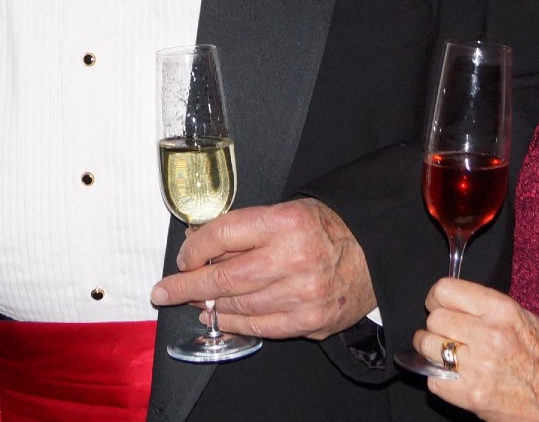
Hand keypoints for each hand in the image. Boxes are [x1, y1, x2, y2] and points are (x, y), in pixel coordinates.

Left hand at [149, 199, 374, 339]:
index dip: (194, 249)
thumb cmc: (324, 229)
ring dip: (209, 307)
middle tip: (163, 291)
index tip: (182, 258)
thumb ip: (243, 229)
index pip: (222, 235)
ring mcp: (304, 295)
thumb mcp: (285, 211)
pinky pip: (261, 327)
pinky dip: (234, 324)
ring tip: (193, 302)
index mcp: (286, 222)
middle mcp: (295, 259)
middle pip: (224, 278)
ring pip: (239, 306)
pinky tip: (219, 319)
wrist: (375, 252)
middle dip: (186, 287)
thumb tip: (197, 248)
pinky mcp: (312, 322)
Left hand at [411, 278, 538, 421]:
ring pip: (427, 345)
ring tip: (446, 355)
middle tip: (446, 335)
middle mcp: (489, 335)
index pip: (445, 290)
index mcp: (502, 311)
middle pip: (434, 319)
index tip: (437, 305)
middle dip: (436, 326)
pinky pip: (433, 378)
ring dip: (431, 350)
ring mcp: (479, 367)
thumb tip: (452, 299)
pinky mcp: (471, 394)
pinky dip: (439, 377)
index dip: (436, 298)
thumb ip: (487, 306)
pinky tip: (454, 376)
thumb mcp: (523, 318)